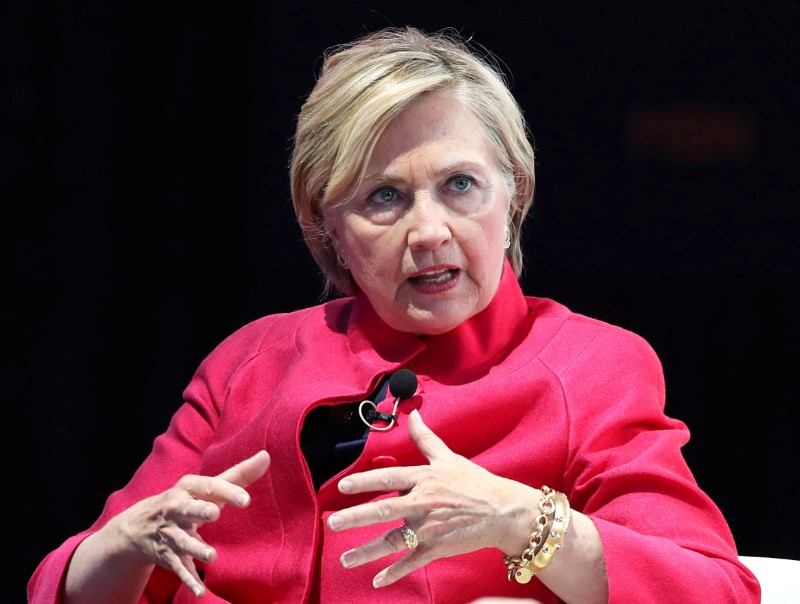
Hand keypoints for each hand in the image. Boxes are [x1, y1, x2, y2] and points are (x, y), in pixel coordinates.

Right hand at [101, 450, 269, 596]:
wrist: (139, 526)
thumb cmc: (187, 500)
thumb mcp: (207, 486)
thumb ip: (238, 474)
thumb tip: (266, 456)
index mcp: (189, 488)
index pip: (209, 487)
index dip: (227, 492)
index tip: (245, 499)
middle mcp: (176, 509)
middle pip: (187, 509)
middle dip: (199, 511)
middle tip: (214, 513)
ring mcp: (171, 534)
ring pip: (182, 542)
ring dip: (195, 549)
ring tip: (211, 555)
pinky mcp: (168, 556)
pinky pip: (178, 569)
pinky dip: (188, 580)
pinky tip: (200, 591)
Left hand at [327, 410, 538, 587]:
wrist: (503, 512)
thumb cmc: (475, 483)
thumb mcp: (449, 457)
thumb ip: (425, 438)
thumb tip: (412, 414)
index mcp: (424, 479)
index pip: (389, 477)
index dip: (365, 481)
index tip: (342, 486)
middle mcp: (423, 503)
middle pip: (384, 510)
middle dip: (356, 517)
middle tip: (332, 523)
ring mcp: (430, 528)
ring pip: (393, 541)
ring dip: (367, 552)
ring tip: (345, 560)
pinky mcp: (438, 548)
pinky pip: (412, 562)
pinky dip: (394, 573)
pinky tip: (377, 580)